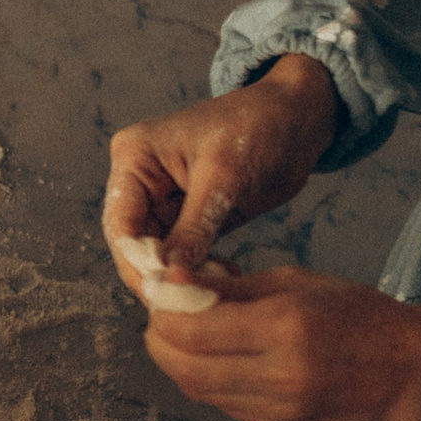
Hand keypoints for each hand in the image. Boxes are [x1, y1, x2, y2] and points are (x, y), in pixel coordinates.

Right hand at [103, 55, 340, 280]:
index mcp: (134, 159)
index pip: (121, 224)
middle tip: (190, 303)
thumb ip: (194, 227)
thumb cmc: (259, 125)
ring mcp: (165, 201)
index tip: (163, 294)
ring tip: (215, 290)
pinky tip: (224, 279)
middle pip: (135, 244)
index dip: (138, 263)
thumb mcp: (224, 176)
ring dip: (182, 276)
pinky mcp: (191, 217)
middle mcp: (142, 181)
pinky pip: (184, 254)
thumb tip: (170, 276)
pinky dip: (199, 271)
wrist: (299, 117)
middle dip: (161, 275)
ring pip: (159, 254)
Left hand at [141, 265, 420, 420]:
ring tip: (185, 334)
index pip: (191, 330)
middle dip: (159, 339)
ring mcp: (278, 409)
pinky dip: (205, 379)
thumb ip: (231, 288)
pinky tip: (215, 358)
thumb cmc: (361, 316)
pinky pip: (222, 403)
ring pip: (197, 389)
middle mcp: (279, 375)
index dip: (162, 311)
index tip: (159, 293)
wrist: (415, 371)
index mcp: (285, 329)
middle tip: (162, 316)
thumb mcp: (296, 282)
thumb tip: (174, 283)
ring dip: (178, 361)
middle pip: (183, 366)